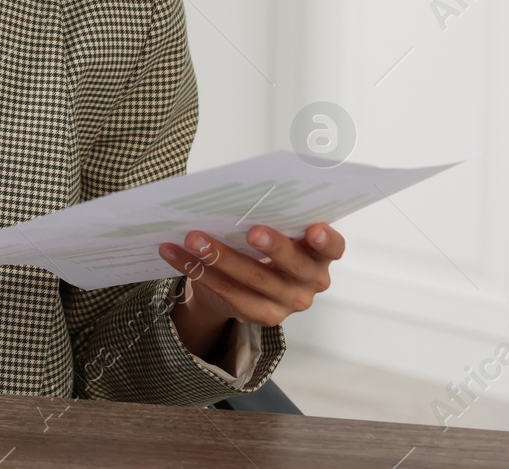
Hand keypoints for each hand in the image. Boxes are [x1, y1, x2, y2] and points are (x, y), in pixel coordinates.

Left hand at [157, 223, 344, 358]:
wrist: (243, 284)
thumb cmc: (261, 246)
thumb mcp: (273, 231)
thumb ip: (267, 218)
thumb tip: (232, 192)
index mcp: (319, 255)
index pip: (333, 248)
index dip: (326, 241)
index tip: (314, 229)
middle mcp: (310, 282)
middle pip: (293, 266)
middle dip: (272, 247)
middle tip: (251, 231)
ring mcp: (287, 303)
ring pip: (253, 281)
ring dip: (220, 258)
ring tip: (193, 238)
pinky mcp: (261, 316)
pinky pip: (226, 292)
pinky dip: (197, 270)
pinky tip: (175, 253)